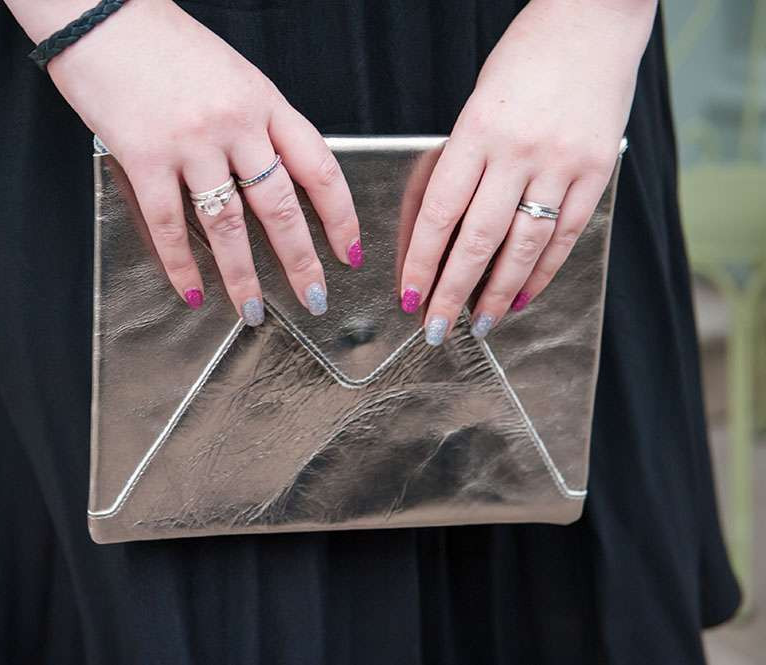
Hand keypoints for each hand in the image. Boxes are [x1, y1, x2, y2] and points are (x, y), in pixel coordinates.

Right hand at [43, 0, 360, 320]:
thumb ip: (255, 123)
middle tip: (314, 299)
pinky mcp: (146, 156)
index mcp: (264, 101)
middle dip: (302, 261)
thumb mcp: (231, 74)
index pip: (318, 166)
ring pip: (229, 225)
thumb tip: (272, 176)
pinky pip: (169, 224)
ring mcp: (191, 141)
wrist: (102, 11)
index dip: (340, 216)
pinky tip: (193, 290)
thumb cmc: (163, 41)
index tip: (349, 251)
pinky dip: (182, 264)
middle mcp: (236, 123)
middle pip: (281, 206)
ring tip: (254, 310)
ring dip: (244, 277)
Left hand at [399, 0, 655, 343]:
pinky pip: (565, 234)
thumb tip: (446, 228)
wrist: (594, 18)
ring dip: (498, 293)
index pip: (439, 213)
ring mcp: (561, 163)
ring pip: (524, 247)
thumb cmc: (526, 57)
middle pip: (478, 240)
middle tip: (436, 327)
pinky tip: (525, 296)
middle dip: (452, 292)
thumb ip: (465, 161)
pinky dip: (543, 271)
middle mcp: (518, 151)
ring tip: (480, 323)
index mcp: (477, 131)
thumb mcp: (478, 103)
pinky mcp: (596, 171)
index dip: (421, 261)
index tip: (408, 294)